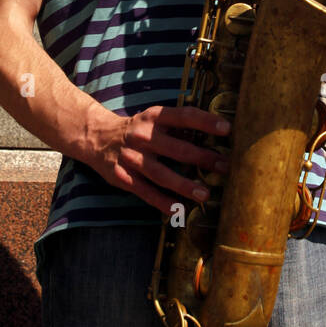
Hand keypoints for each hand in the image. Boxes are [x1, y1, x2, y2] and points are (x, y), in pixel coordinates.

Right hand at [88, 104, 231, 215]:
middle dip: (203, 158)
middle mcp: (143, 136)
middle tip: (225, 166)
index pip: (184, 116)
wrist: (97, 137)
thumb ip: (178, 125)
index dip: (206, 121)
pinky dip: (162, 202)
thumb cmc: (138, 128)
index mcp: (154, 117)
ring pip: (162, 174)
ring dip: (184, 185)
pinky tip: (178, 210)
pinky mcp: (123, 177)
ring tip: (204, 194)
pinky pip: (146, 192)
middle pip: (177, 149)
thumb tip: (215, 131)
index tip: (227, 128)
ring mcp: (132, 158)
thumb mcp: (154, 118)